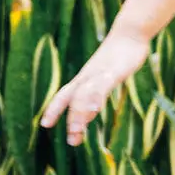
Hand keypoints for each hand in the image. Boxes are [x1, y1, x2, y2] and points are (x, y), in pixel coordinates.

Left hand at [40, 29, 150, 146]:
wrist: (130, 32)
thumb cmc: (118, 56)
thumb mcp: (106, 78)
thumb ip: (96, 95)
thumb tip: (88, 114)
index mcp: (84, 78)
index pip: (64, 95)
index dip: (54, 109)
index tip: (44, 124)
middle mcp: (87, 76)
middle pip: (72, 98)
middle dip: (70, 119)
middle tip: (72, 141)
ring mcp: (99, 73)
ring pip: (84, 95)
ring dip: (80, 113)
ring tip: (78, 131)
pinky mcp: (113, 70)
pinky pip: (102, 85)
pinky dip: (97, 97)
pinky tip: (96, 109)